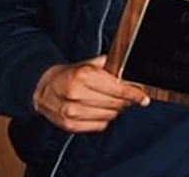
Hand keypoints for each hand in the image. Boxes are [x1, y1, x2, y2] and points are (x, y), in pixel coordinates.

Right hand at [32, 55, 149, 132]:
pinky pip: (98, 126)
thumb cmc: (70, 75)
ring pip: (108, 116)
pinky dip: (104, 120)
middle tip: (128, 98)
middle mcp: (76, 93)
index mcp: (83, 75)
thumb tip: (133, 73)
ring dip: (114, 111)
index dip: (134, 94)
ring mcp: (71, 111)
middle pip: (115, 104)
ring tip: (111, 103)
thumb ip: (112, 67)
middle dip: (125, 102)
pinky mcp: (69, 125)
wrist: (44, 87)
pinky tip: (99, 111)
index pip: (118, 89)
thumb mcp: (90, 63)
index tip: (144, 98)